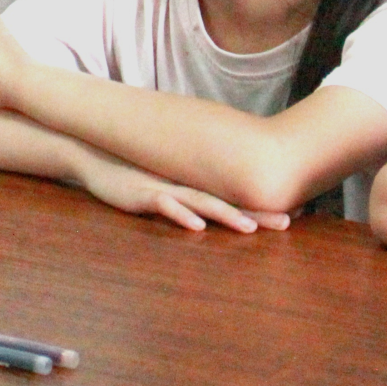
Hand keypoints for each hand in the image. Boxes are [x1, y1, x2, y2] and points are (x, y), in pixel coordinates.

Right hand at [69, 144, 291, 233]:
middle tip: (288, 222)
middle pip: (227, 200)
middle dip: (257, 213)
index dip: (259, 207)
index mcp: (192, 185)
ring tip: (250, 228)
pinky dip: (182, 215)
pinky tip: (197, 226)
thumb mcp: (162, 186)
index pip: (232, 197)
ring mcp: (165, 189)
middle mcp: (185, 185)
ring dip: (226, 215)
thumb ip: (186, 192)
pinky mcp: (143, 195)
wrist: (95, 157)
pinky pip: (165, 206)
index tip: (291, 214)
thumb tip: (210, 204)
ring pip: (201, 202)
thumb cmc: (130, 174)